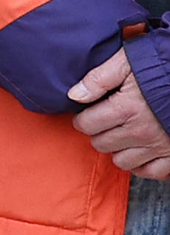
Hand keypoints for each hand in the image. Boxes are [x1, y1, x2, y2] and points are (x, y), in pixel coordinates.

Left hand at [72, 50, 169, 177]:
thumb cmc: (164, 67)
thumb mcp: (129, 62)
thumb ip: (100, 78)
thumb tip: (74, 96)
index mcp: (126, 109)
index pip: (86, 125)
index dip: (83, 118)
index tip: (89, 113)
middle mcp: (141, 132)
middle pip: (101, 144)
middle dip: (99, 133)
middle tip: (108, 121)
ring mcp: (159, 146)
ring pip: (122, 161)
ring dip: (119, 149)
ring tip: (125, 134)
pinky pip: (151, 172)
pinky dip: (143, 165)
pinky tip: (142, 151)